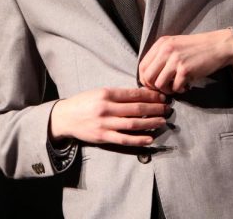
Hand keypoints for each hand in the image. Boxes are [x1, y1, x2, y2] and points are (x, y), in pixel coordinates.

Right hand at [48, 87, 167, 145]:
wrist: (64, 117)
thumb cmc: (83, 103)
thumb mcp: (98, 93)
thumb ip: (117, 95)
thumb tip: (140, 96)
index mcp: (106, 93)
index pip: (133, 94)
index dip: (150, 95)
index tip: (162, 96)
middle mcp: (106, 108)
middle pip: (136, 108)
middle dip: (155, 108)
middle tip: (167, 108)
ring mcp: (105, 123)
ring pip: (133, 123)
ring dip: (151, 122)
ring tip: (162, 121)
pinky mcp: (103, 137)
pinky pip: (124, 139)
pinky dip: (138, 139)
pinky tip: (150, 138)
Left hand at [138, 28, 232, 94]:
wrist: (218, 46)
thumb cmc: (196, 47)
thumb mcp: (175, 45)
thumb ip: (161, 55)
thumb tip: (149, 75)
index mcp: (161, 44)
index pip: (142, 66)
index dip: (145, 79)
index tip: (152, 84)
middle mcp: (165, 50)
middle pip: (147, 77)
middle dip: (154, 87)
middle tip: (164, 88)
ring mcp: (175, 60)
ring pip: (159, 84)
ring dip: (167, 90)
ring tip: (175, 87)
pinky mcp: (185, 70)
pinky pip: (175, 87)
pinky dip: (179, 90)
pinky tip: (185, 86)